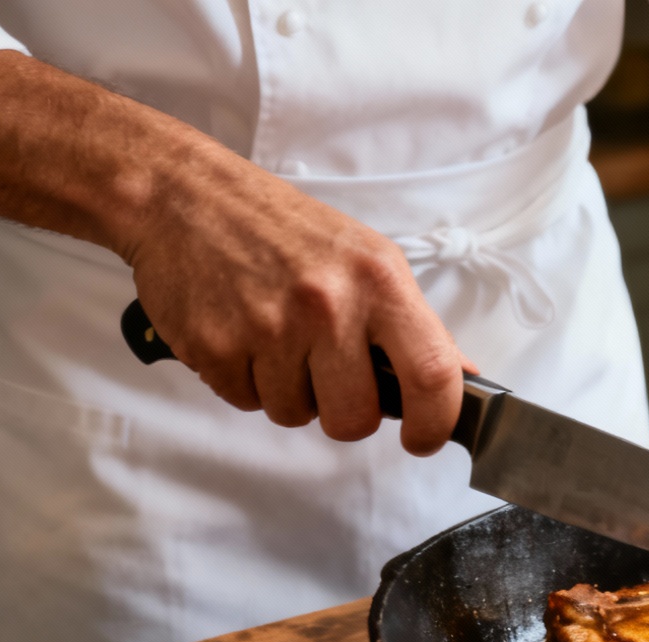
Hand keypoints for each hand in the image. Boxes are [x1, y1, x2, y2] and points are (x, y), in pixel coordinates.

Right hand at [0, 52, 470, 455]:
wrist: (186, 197)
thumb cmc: (285, 230)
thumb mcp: (368, 259)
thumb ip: (414, 323)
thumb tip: (462, 374)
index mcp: (378, 282)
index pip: (431, 374)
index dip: (434, 422)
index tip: (422, 438)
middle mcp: (327, 305)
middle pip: (355, 419)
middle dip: (345, 414)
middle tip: (330, 378)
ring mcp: (268, 328)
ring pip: (296, 415)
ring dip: (290, 392)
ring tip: (278, 339)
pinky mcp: (215, 347)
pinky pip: (246, 401)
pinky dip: (247, 381)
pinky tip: (243, 335)